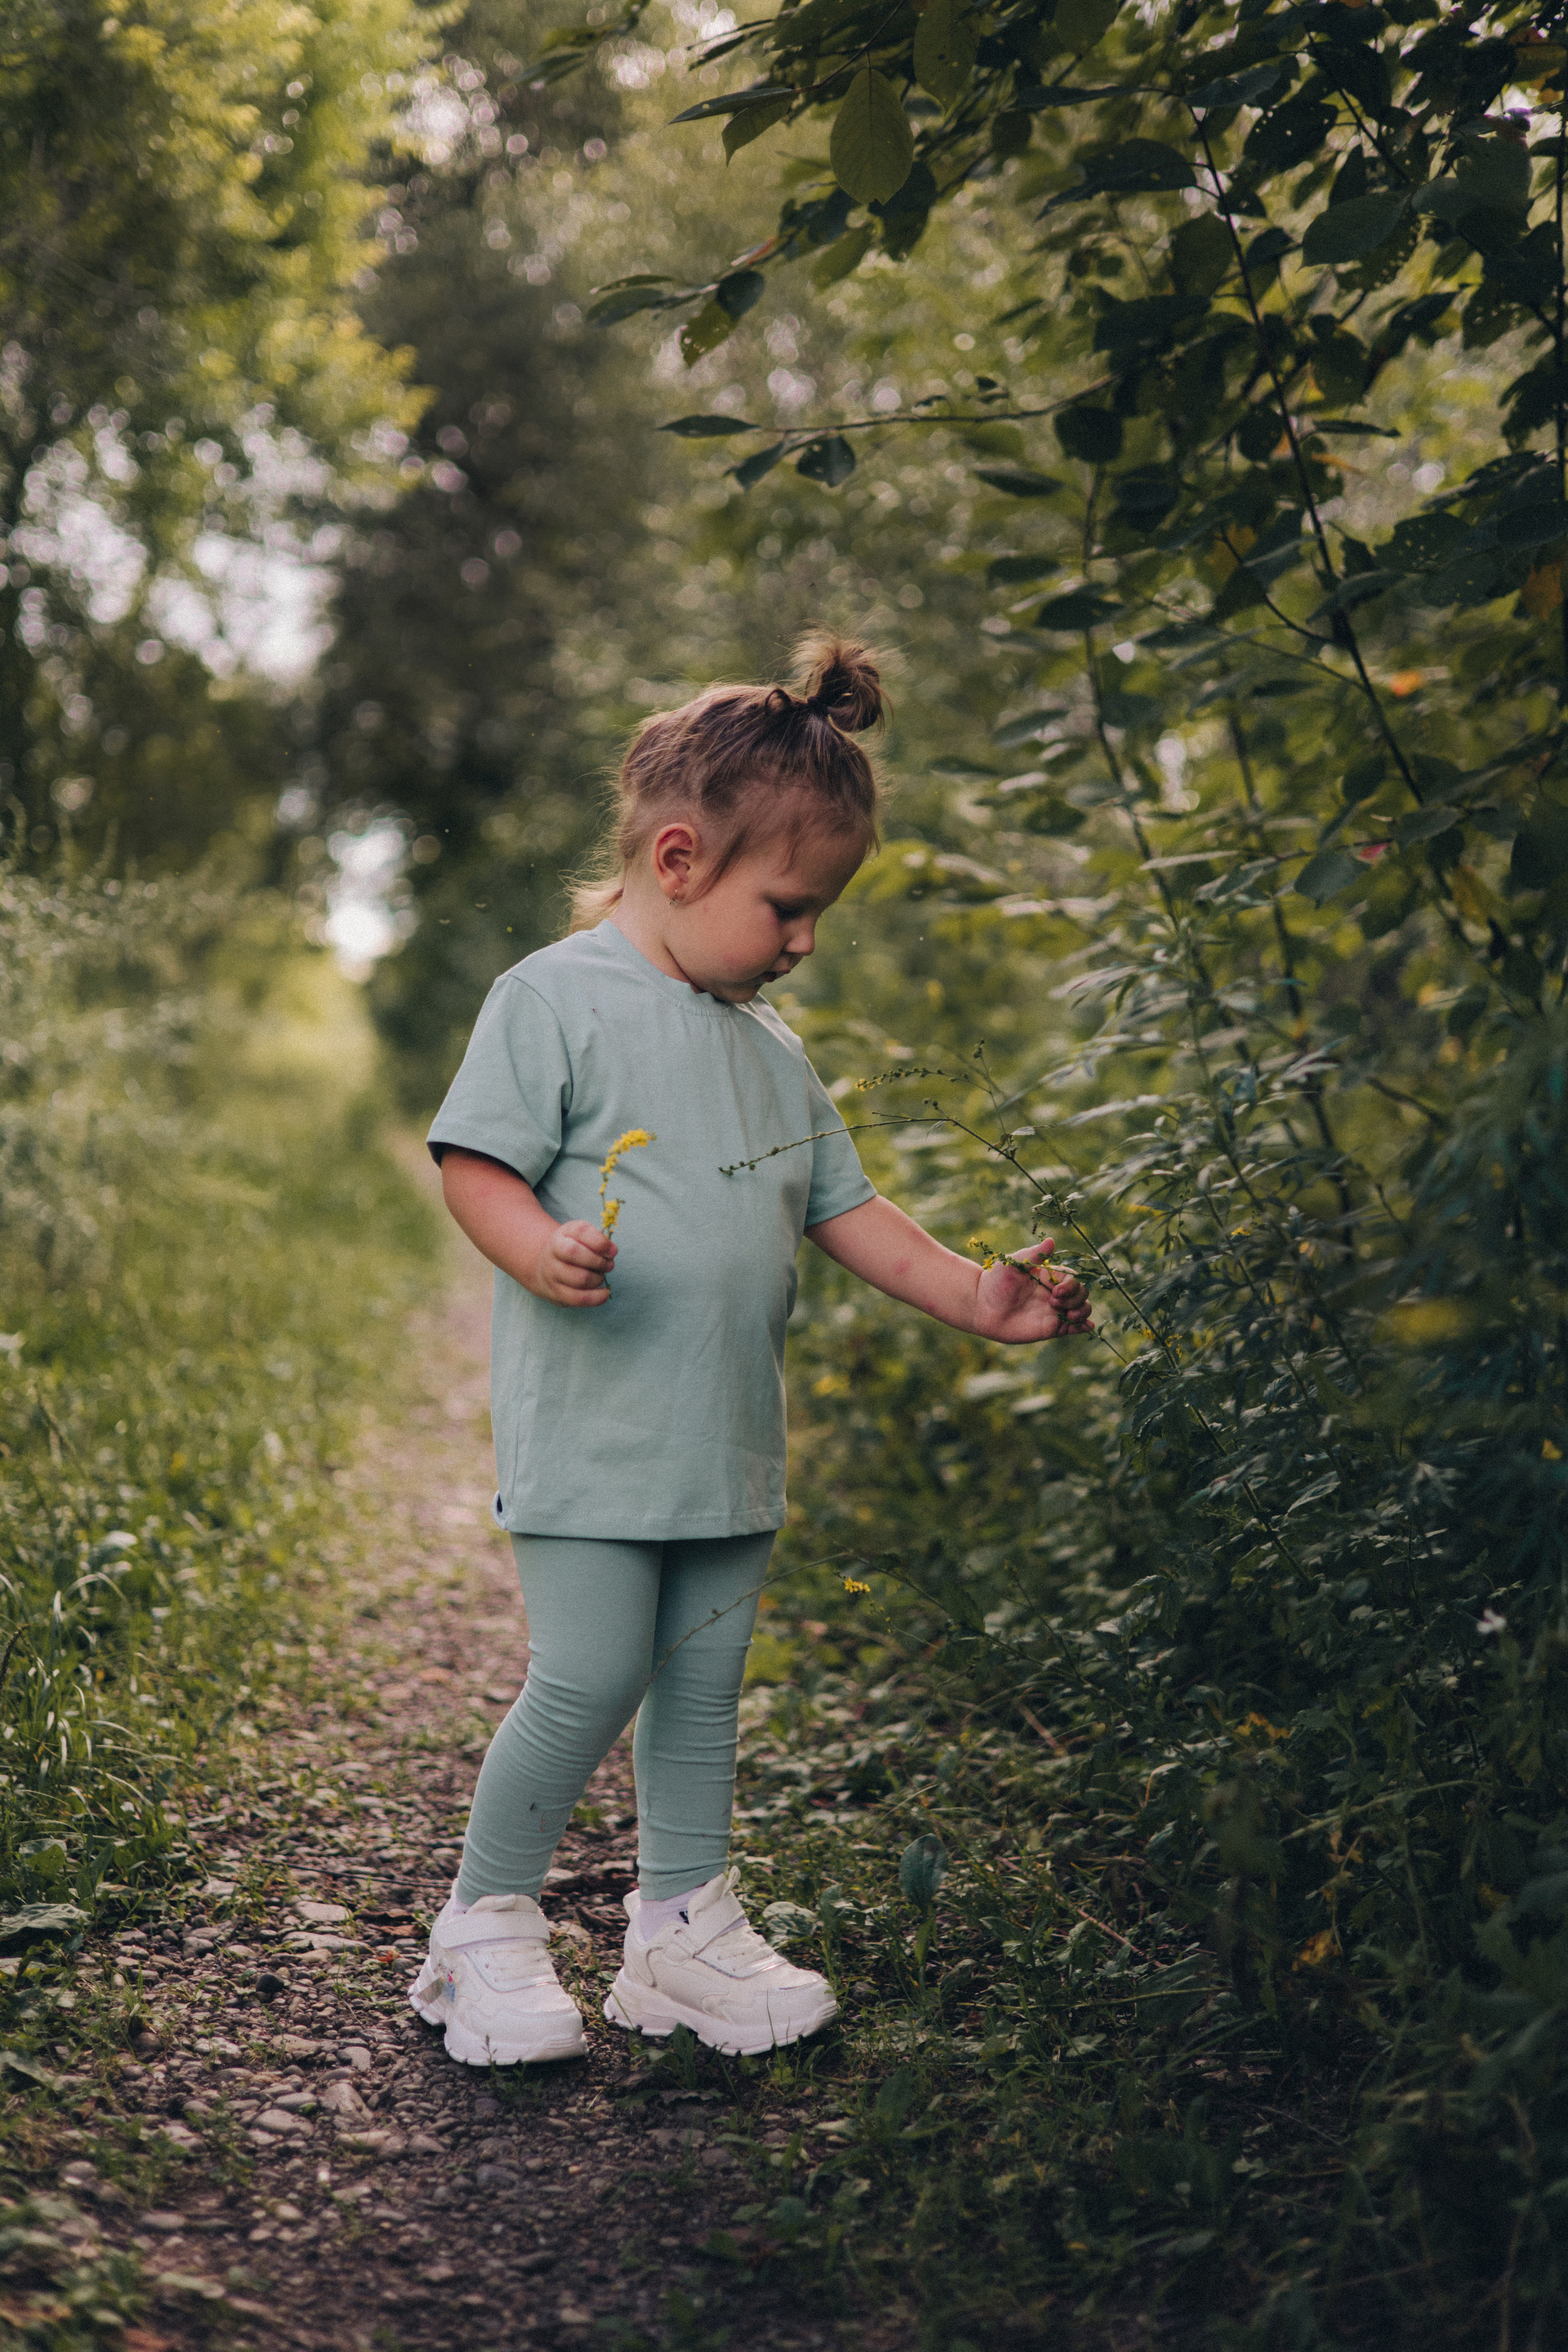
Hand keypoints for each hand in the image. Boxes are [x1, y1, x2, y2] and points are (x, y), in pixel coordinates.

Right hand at [530, 1219, 616, 1307]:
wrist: (544, 1267)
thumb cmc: (570, 1249)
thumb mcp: (580, 1237)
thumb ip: (598, 1240)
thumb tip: (612, 1251)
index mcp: (562, 1235)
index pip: (580, 1231)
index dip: (600, 1242)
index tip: (613, 1251)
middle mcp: (552, 1252)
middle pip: (575, 1253)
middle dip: (599, 1261)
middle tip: (608, 1264)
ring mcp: (551, 1274)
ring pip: (580, 1278)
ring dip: (598, 1278)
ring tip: (600, 1276)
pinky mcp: (556, 1293)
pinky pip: (579, 1298)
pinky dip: (596, 1297)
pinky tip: (604, 1293)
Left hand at [972, 1238, 1092, 1343]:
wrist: (981, 1307)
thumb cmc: (995, 1282)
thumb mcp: (1013, 1265)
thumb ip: (1033, 1255)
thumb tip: (1051, 1241)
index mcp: (1049, 1277)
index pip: (1073, 1279)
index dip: (1071, 1285)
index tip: (1055, 1291)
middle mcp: (1054, 1293)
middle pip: (1081, 1294)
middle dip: (1076, 1298)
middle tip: (1054, 1302)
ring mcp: (1053, 1311)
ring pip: (1081, 1310)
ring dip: (1083, 1312)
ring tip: (1071, 1315)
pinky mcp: (1050, 1328)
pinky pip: (1072, 1328)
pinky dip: (1083, 1327)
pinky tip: (1086, 1326)